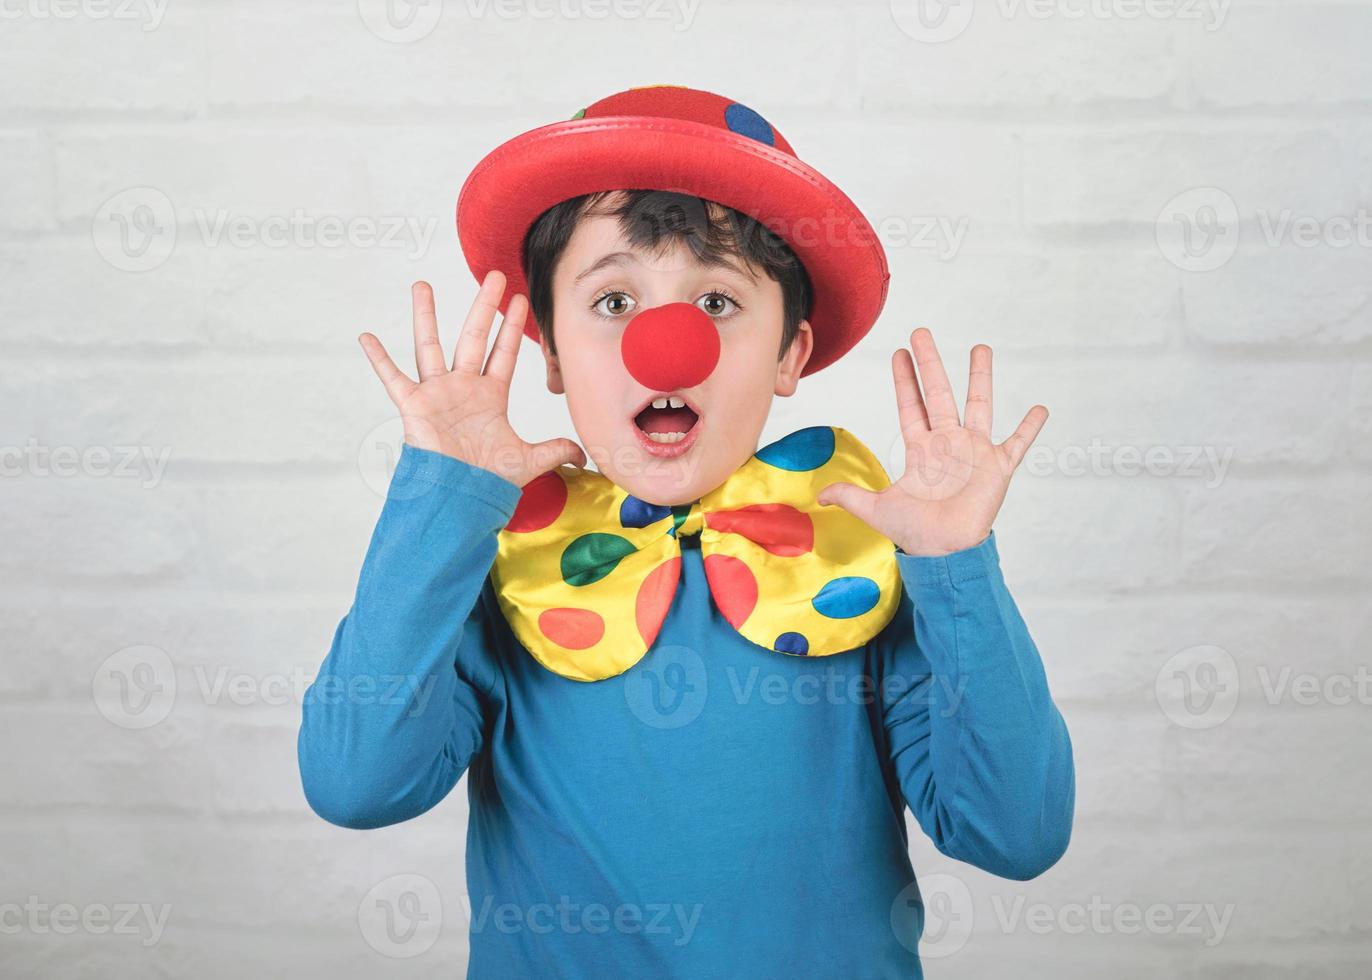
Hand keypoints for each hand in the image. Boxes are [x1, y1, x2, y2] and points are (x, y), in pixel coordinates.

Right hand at [359, 271, 586, 487]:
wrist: (460, 498)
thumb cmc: (489, 481)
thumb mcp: (530, 460)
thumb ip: (555, 450)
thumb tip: (583, 453)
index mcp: (490, 396)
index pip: (504, 352)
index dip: (512, 327)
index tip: (520, 300)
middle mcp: (463, 388)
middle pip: (473, 337)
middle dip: (484, 306)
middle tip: (493, 275)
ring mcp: (437, 394)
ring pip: (430, 346)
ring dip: (425, 316)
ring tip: (421, 285)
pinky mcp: (414, 406)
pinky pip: (393, 378)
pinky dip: (379, 359)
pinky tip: (366, 337)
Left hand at [817, 328, 1046, 556]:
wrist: (945, 552)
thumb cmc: (914, 532)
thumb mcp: (877, 509)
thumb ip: (851, 496)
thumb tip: (820, 494)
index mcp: (921, 449)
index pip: (911, 405)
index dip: (905, 380)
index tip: (900, 353)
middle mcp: (948, 443)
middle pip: (939, 393)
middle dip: (931, 363)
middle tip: (922, 332)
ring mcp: (975, 452)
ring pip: (979, 405)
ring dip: (980, 377)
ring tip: (981, 348)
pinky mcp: (997, 467)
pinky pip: (1017, 443)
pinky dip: (1030, 428)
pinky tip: (1040, 408)